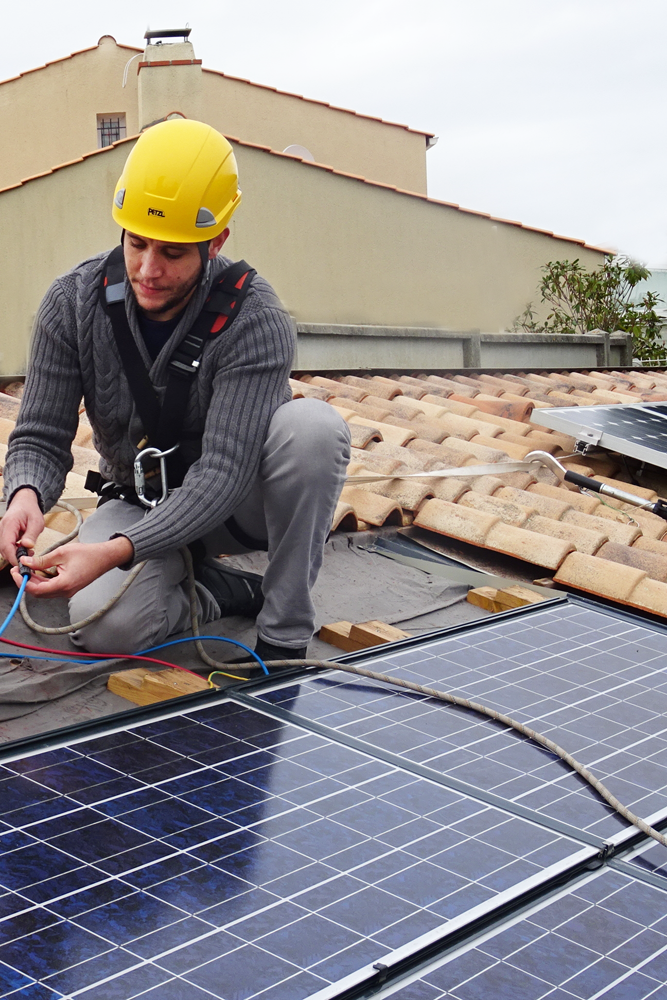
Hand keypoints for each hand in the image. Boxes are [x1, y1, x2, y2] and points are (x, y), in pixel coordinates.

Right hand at [0, 488, 43, 566]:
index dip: (13, 557)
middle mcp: (2, 529)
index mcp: (9, 524)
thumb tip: (27, 546)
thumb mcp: (36, 521)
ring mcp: (1, 532)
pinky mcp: (3, 535)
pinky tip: (23, 549)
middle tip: (29, 557)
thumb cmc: (30, 510)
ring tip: (28, 551)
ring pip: (4, 549)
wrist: (24, 502)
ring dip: (15, 554)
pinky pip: (5, 546)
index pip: (6, 546)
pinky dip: (13, 550)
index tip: (22, 563)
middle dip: (15, 557)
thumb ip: (31, 534)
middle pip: (3, 550)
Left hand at [12, 536, 134, 598]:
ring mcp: (67, 591)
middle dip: (26, 582)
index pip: (36, 589)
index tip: (16, 573)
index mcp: (64, 584)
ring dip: (34, 581)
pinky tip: (38, 571)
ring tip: (27, 568)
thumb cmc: (88, 554)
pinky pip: (51, 588)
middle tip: (18, 569)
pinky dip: (42, 581)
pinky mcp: (69, 588)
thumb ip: (42, 560)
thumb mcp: (61, 553)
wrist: (105, 557)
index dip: (22, 582)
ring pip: (44, 591)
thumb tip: (26, 562)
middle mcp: (65, 592)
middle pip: (38, 592)